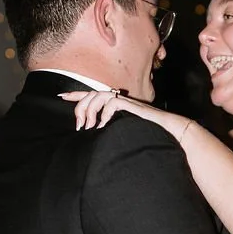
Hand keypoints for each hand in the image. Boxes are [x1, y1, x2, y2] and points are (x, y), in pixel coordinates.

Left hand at [60, 89, 189, 141]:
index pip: (92, 96)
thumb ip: (110, 133)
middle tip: (79, 125)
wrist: (171, 132)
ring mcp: (125, 103)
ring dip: (90, 110)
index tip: (61, 96)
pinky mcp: (132, 106)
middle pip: (92, 93)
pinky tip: (102, 127)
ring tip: (89, 128)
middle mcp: (118, 101)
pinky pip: (113, 102)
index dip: (76, 95)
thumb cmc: (151, 136)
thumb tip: (94, 140)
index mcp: (115, 106)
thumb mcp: (124, 134)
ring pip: (99, 95)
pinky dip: (104, 113)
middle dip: (80, 106)